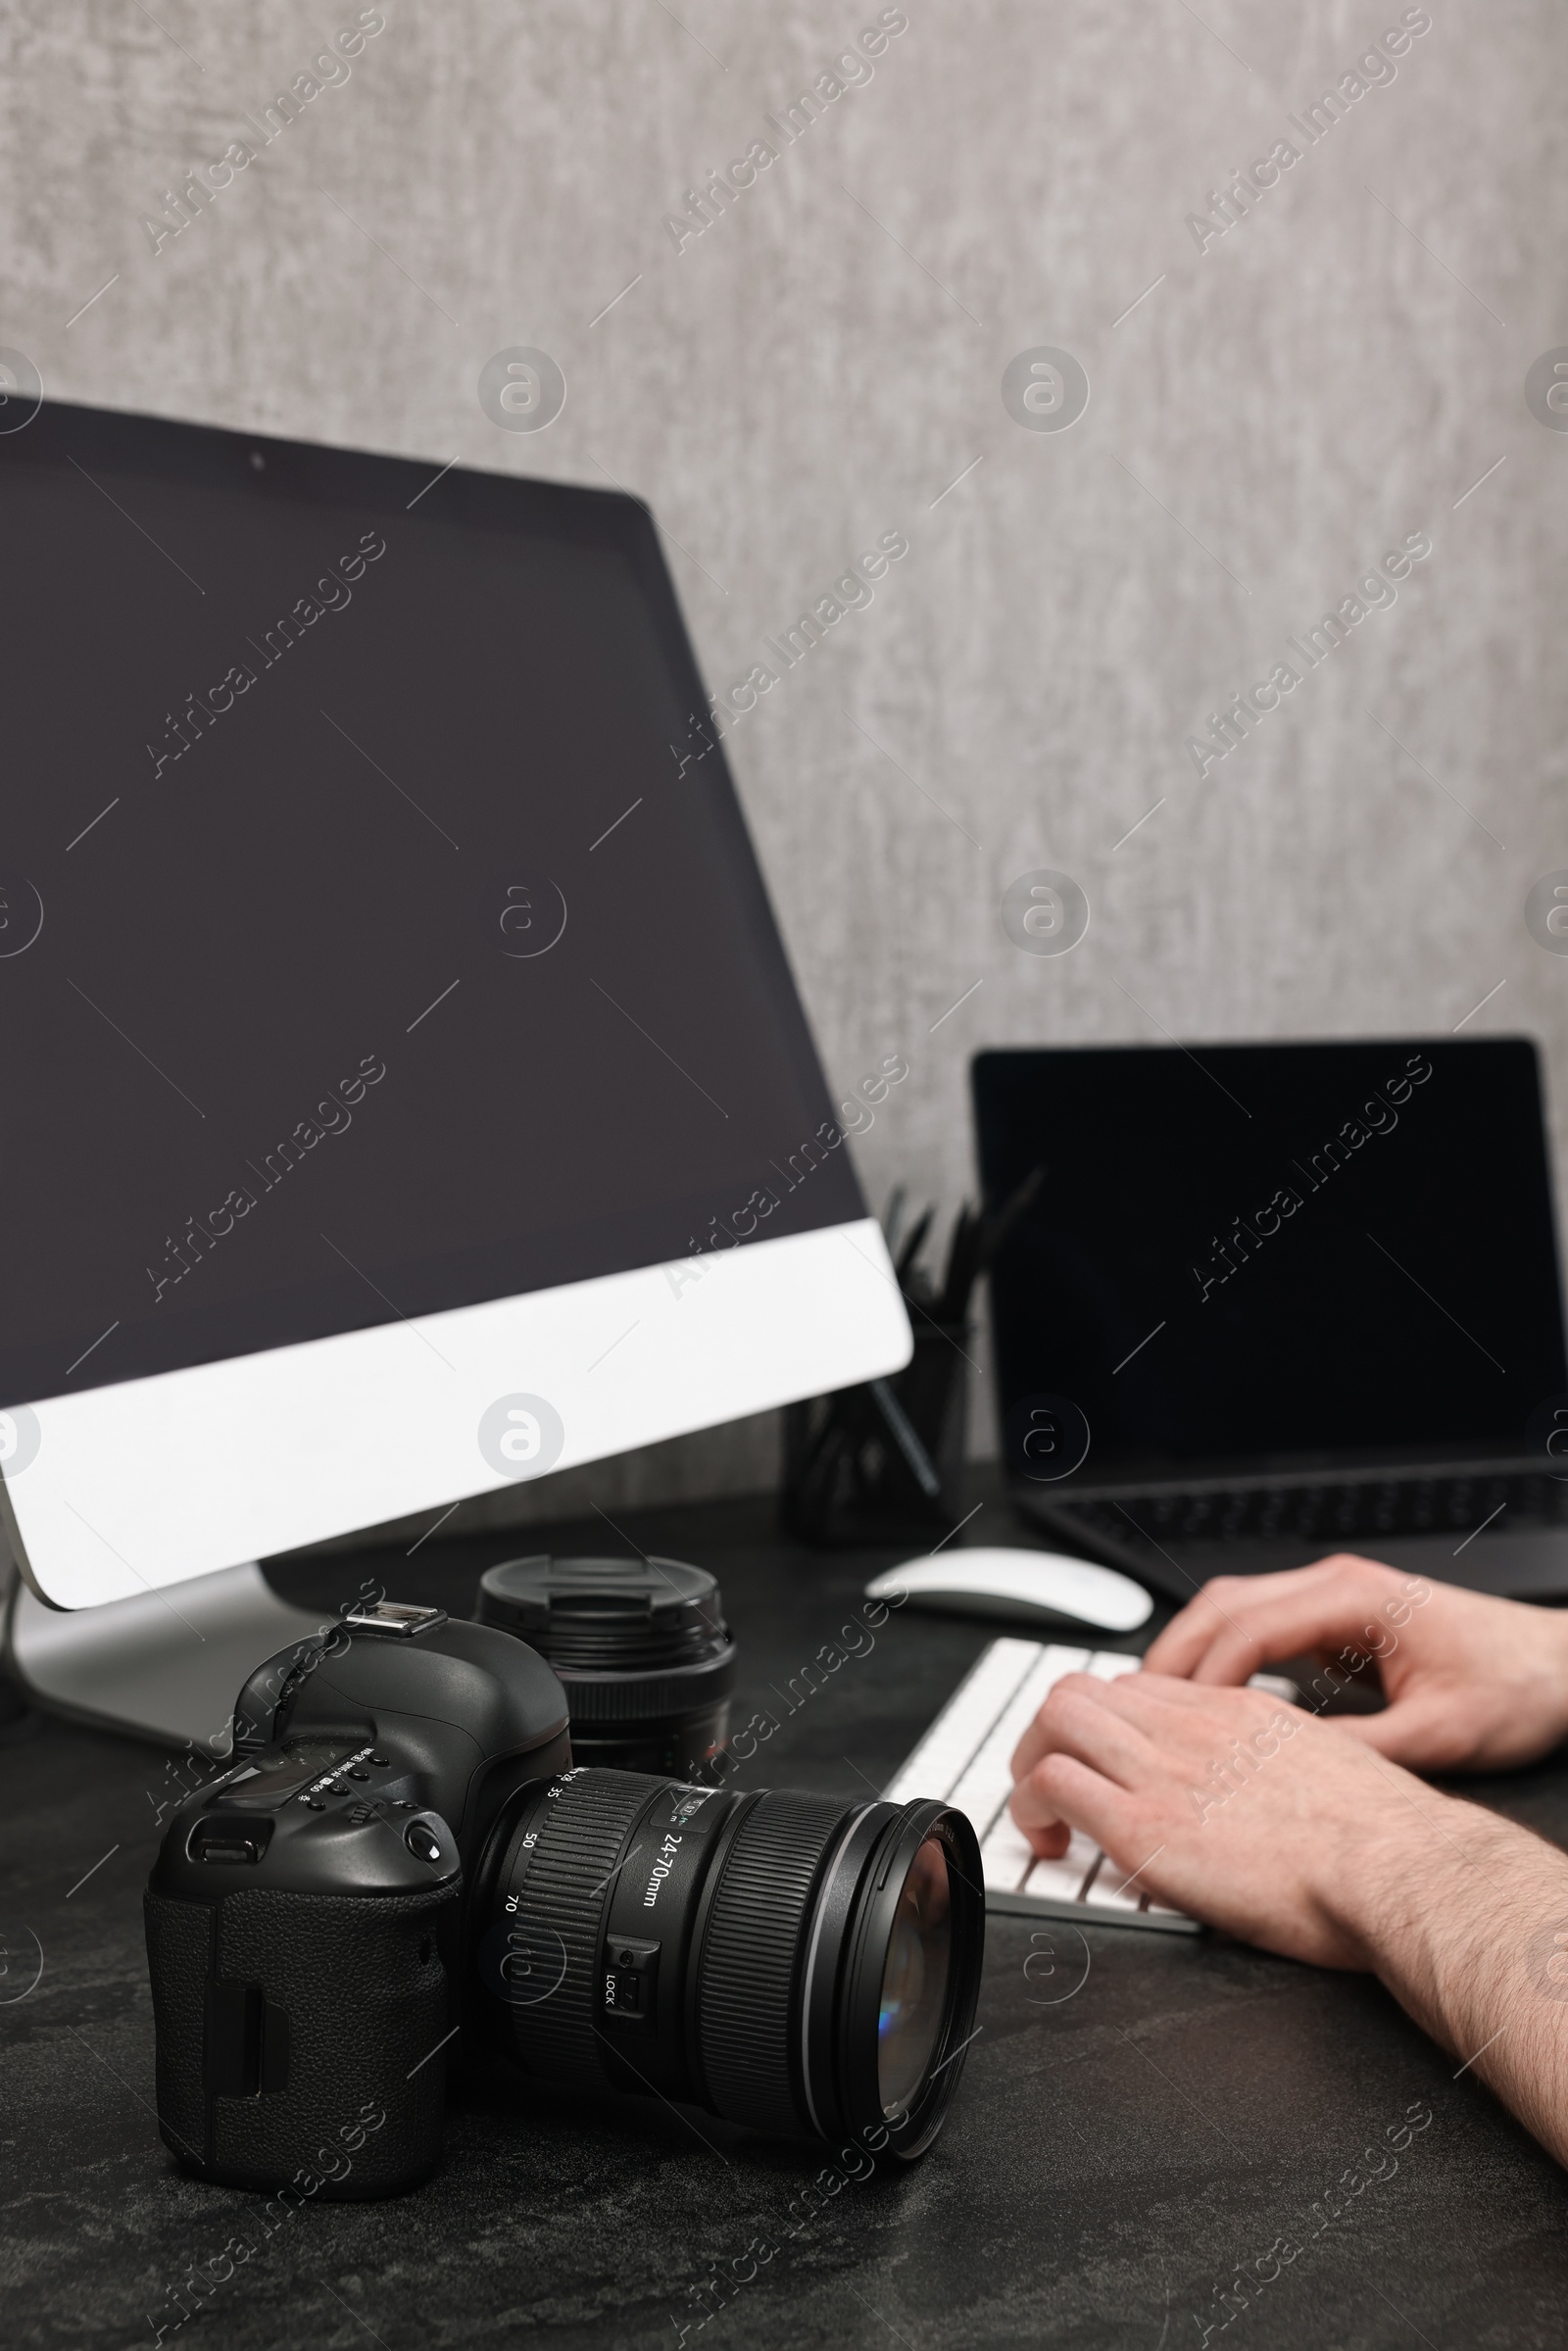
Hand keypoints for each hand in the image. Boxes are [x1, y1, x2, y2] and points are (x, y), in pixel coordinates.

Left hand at [1006, 1668, 1487, 1967]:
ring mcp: (1164, 1772)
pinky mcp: (1146, 1827)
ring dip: (1032, 1764)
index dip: (1108, 1721)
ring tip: (1041, 1814)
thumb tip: (1262, 1792)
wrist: (1400, 1869)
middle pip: (1084, 1689)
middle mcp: (1193, 1728)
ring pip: (1055, 1719)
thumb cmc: (1386, 1841)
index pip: (1141, 1686)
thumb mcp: (1327, 1768)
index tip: (1104, 1758)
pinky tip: (1049, 1843)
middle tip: (1052, 1782)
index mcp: (1239, 1713)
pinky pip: (1053, 1785)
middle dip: (1052, 1735)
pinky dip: (1031, 1808)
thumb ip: (1278, 1765)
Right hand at [1140, 1553, 1567, 1772]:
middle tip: (1133, 1708)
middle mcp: (1338, 1585)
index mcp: (1358, 1599)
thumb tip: (1287, 1775)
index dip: (1202, 1675)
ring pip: (1235, 1609)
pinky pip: (1262, 1627)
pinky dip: (1227, 1660)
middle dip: (1174, 1655)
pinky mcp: (1340, 1618)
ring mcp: (1336, 1597)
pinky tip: (1212, 1703)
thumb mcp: (1438, 1736)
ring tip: (1157, 1708)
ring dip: (1194, 1654)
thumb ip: (1359, 1752)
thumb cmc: (1514, 1688)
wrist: (1560, 1667)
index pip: (1250, 1625)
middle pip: (1224, 1603)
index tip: (1169, 1719)